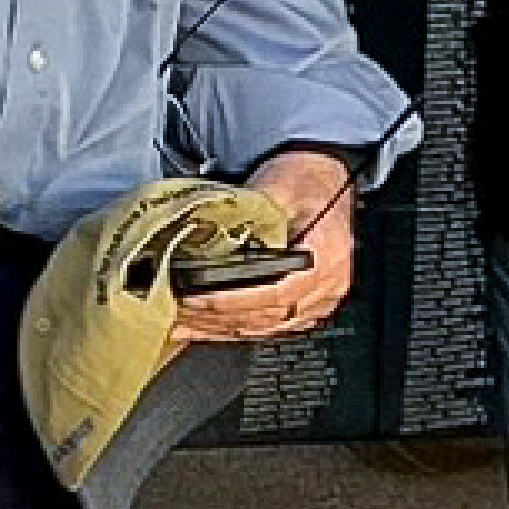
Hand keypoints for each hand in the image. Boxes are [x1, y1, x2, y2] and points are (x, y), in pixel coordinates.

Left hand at [170, 146, 360, 346]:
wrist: (325, 183)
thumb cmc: (306, 181)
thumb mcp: (279, 185)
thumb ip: (250, 211)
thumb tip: (207, 229)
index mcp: (326, 255)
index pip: (278, 293)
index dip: (237, 301)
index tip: (201, 299)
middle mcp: (327, 285)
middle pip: (268, 316)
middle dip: (219, 317)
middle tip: (181, 311)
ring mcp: (319, 300)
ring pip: (265, 327)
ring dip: (221, 327)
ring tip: (184, 322)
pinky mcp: (305, 307)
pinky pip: (268, 327)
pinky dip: (233, 328)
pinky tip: (204, 328)